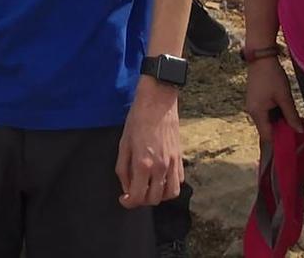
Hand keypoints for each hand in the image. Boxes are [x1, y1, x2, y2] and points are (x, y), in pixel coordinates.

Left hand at [115, 80, 182, 207]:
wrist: (158, 100)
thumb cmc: (138, 118)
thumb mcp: (123, 143)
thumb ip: (123, 169)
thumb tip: (126, 187)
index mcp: (143, 163)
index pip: (137, 196)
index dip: (128, 203)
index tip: (123, 199)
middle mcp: (160, 167)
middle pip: (153, 199)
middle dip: (141, 200)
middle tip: (134, 192)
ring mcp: (173, 163)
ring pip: (170, 194)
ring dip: (158, 196)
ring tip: (149, 188)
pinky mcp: (180, 157)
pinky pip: (179, 181)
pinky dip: (170, 186)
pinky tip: (161, 179)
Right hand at [243, 56, 303, 148]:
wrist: (261, 57)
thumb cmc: (272, 75)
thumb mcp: (284, 96)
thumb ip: (291, 115)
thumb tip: (298, 131)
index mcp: (257, 113)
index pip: (267, 136)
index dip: (279, 141)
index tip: (293, 143)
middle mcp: (252, 112)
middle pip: (267, 129)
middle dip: (281, 131)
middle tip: (296, 130)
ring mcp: (252, 106)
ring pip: (267, 121)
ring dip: (279, 122)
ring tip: (292, 119)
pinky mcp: (255, 100)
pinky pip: (265, 113)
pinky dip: (275, 114)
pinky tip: (284, 110)